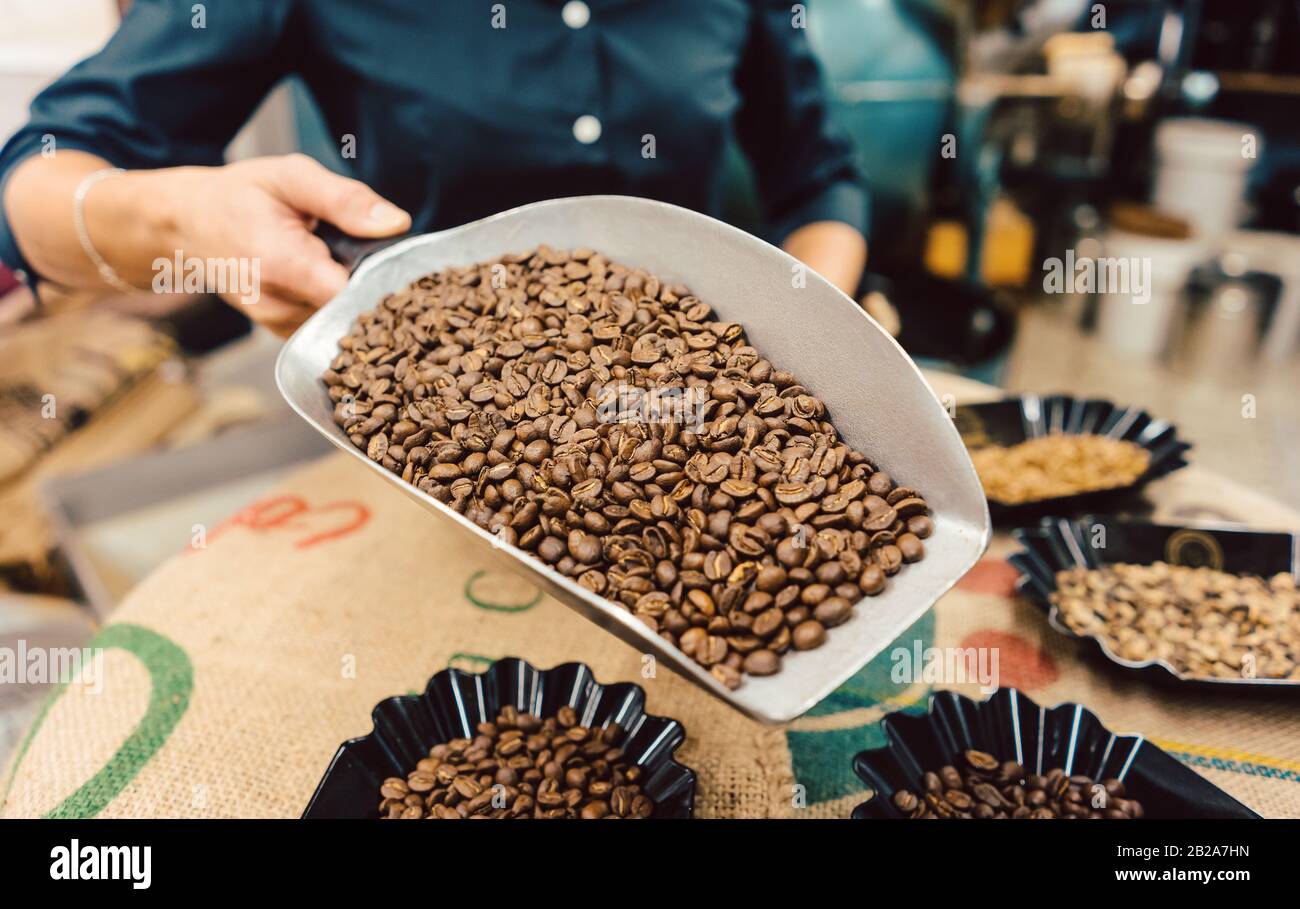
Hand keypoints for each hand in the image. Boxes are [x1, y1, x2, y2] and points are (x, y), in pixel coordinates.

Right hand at [159, 154, 409, 334]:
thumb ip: (345, 200)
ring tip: (347, 262)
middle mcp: (279, 305)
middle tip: (374, 256)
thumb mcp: (292, 178)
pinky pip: (328, 326)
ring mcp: (279, 324)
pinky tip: (334, 279)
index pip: (354, 296)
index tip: (402, 269)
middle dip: (374, 288)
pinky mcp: (283, 332)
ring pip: (344, 321)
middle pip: (354, 311)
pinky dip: (339, 306)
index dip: (385, 285)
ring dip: (356, 296)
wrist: (189, 224)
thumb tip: (397, 223)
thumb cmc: (241, 195)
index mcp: (282, 264)